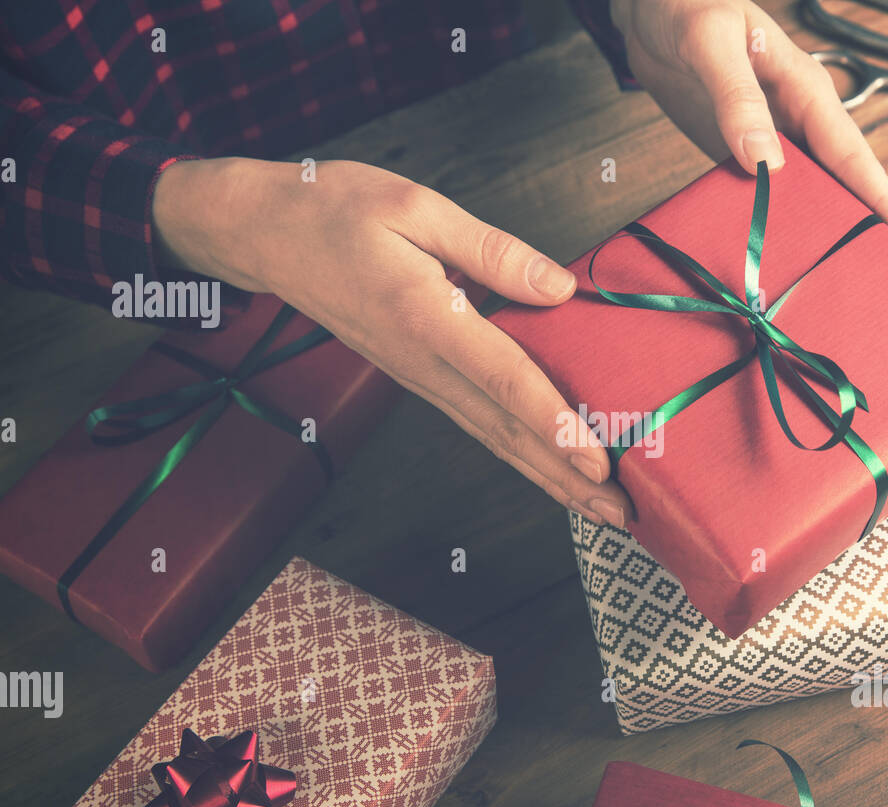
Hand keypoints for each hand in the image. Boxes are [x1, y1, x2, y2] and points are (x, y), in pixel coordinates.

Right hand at [151, 157, 631, 525]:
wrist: (264, 236)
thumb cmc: (335, 210)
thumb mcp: (415, 208)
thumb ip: (491, 252)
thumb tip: (558, 289)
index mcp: (426, 316)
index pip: (504, 380)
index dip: (554, 422)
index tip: (598, 461)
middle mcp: (424, 362)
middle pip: (507, 430)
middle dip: (568, 478)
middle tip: (623, 516)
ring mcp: (419, 377)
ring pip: (494, 438)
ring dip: (550, 478)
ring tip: (600, 510)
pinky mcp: (418, 376)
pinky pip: (478, 424)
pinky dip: (520, 453)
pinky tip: (550, 469)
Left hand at [610, 0, 887, 258]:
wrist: (645, 9)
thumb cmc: (684, 5)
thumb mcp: (711, 42)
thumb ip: (738, 98)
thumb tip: (766, 161)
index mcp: (806, 93)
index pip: (855, 160)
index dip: (886, 207)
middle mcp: (794, 123)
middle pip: (841, 189)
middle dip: (867, 236)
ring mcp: (766, 143)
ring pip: (804, 200)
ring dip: (821, 240)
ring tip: (839, 294)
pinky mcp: (735, 157)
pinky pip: (760, 201)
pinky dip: (772, 232)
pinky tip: (774, 267)